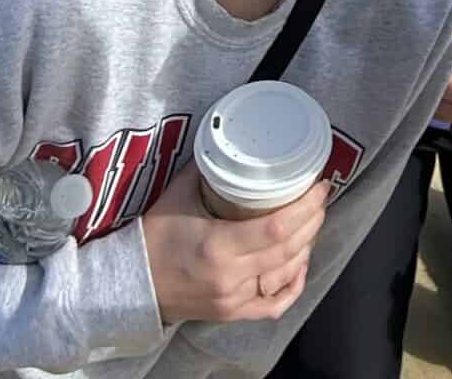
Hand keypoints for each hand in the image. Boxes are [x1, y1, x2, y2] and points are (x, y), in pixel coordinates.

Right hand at [140, 161, 328, 323]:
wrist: (129, 285)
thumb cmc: (153, 236)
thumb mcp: (178, 194)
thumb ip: (208, 167)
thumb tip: (230, 137)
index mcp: (218, 245)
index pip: (277, 228)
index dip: (306, 207)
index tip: (320, 186)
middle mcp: (230, 276)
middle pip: (289, 249)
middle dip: (313, 220)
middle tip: (321, 196)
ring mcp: (232, 299)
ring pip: (286, 274)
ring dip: (307, 245)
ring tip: (313, 219)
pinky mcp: (231, 313)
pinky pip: (273, 305)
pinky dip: (293, 285)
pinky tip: (301, 263)